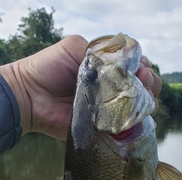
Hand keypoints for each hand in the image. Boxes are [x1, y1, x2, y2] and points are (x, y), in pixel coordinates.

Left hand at [0, 35, 161, 139]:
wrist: (31, 97)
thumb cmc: (49, 68)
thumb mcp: (75, 48)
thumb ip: (100, 50)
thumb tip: (125, 62)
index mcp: (108, 69)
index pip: (136, 67)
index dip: (144, 68)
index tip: (141, 70)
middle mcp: (112, 89)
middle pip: (144, 88)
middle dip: (150, 84)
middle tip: (144, 84)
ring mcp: (110, 110)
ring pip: (140, 109)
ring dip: (147, 104)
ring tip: (142, 102)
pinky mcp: (104, 130)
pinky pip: (127, 130)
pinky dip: (138, 127)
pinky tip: (140, 121)